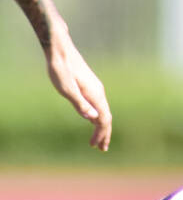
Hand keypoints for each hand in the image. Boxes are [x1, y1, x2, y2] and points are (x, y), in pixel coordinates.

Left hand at [44, 29, 111, 150]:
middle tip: (101, 149)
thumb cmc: (60, 70)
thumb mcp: (67, 90)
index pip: (104, 119)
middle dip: (104, 133)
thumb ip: (80, 104)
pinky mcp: (90, 86)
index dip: (102, 134)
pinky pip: (98, 105)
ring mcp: (95, 89)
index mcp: (95, 95)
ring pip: (102, 111)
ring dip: (100, 126)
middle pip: (106, 117)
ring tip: (97, 138)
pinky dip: (97, 116)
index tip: (97, 147)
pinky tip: (92, 120)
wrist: (60, 50)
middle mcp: (99, 92)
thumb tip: (93, 119)